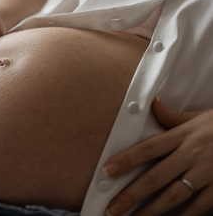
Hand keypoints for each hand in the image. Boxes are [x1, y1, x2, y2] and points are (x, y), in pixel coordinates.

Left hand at [103, 97, 212, 215]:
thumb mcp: (200, 116)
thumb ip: (173, 115)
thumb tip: (153, 104)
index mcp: (184, 135)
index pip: (148, 149)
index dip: (126, 160)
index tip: (107, 171)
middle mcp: (192, 155)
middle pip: (155, 177)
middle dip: (131, 194)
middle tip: (112, 208)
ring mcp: (207, 174)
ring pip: (174, 196)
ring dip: (151, 211)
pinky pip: (199, 207)